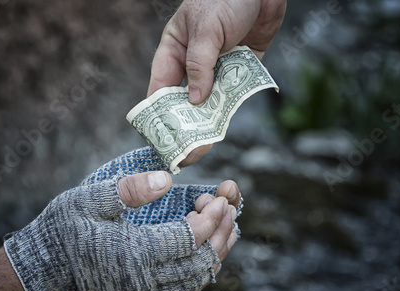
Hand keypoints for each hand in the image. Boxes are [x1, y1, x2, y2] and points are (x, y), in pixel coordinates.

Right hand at [4, 147, 241, 290]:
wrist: (45, 266)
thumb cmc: (64, 228)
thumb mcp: (87, 199)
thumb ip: (127, 189)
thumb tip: (166, 179)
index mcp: (133, 252)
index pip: (187, 239)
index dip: (210, 217)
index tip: (219, 197)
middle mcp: (144, 278)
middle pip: (200, 262)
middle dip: (220, 232)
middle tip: (228, 206)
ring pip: (196, 280)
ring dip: (217, 252)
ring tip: (229, 227)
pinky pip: (184, 290)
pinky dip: (203, 271)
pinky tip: (208, 253)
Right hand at [147, 0, 285, 165]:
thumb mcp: (206, 30)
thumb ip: (199, 65)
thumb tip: (196, 101)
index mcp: (175, 50)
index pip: (161, 86)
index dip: (159, 112)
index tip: (160, 136)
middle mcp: (194, 61)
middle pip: (185, 99)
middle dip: (185, 125)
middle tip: (185, 151)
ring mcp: (218, 66)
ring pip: (210, 100)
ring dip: (208, 121)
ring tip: (204, 147)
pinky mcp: (241, 67)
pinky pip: (233, 91)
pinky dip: (230, 107)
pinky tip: (224, 126)